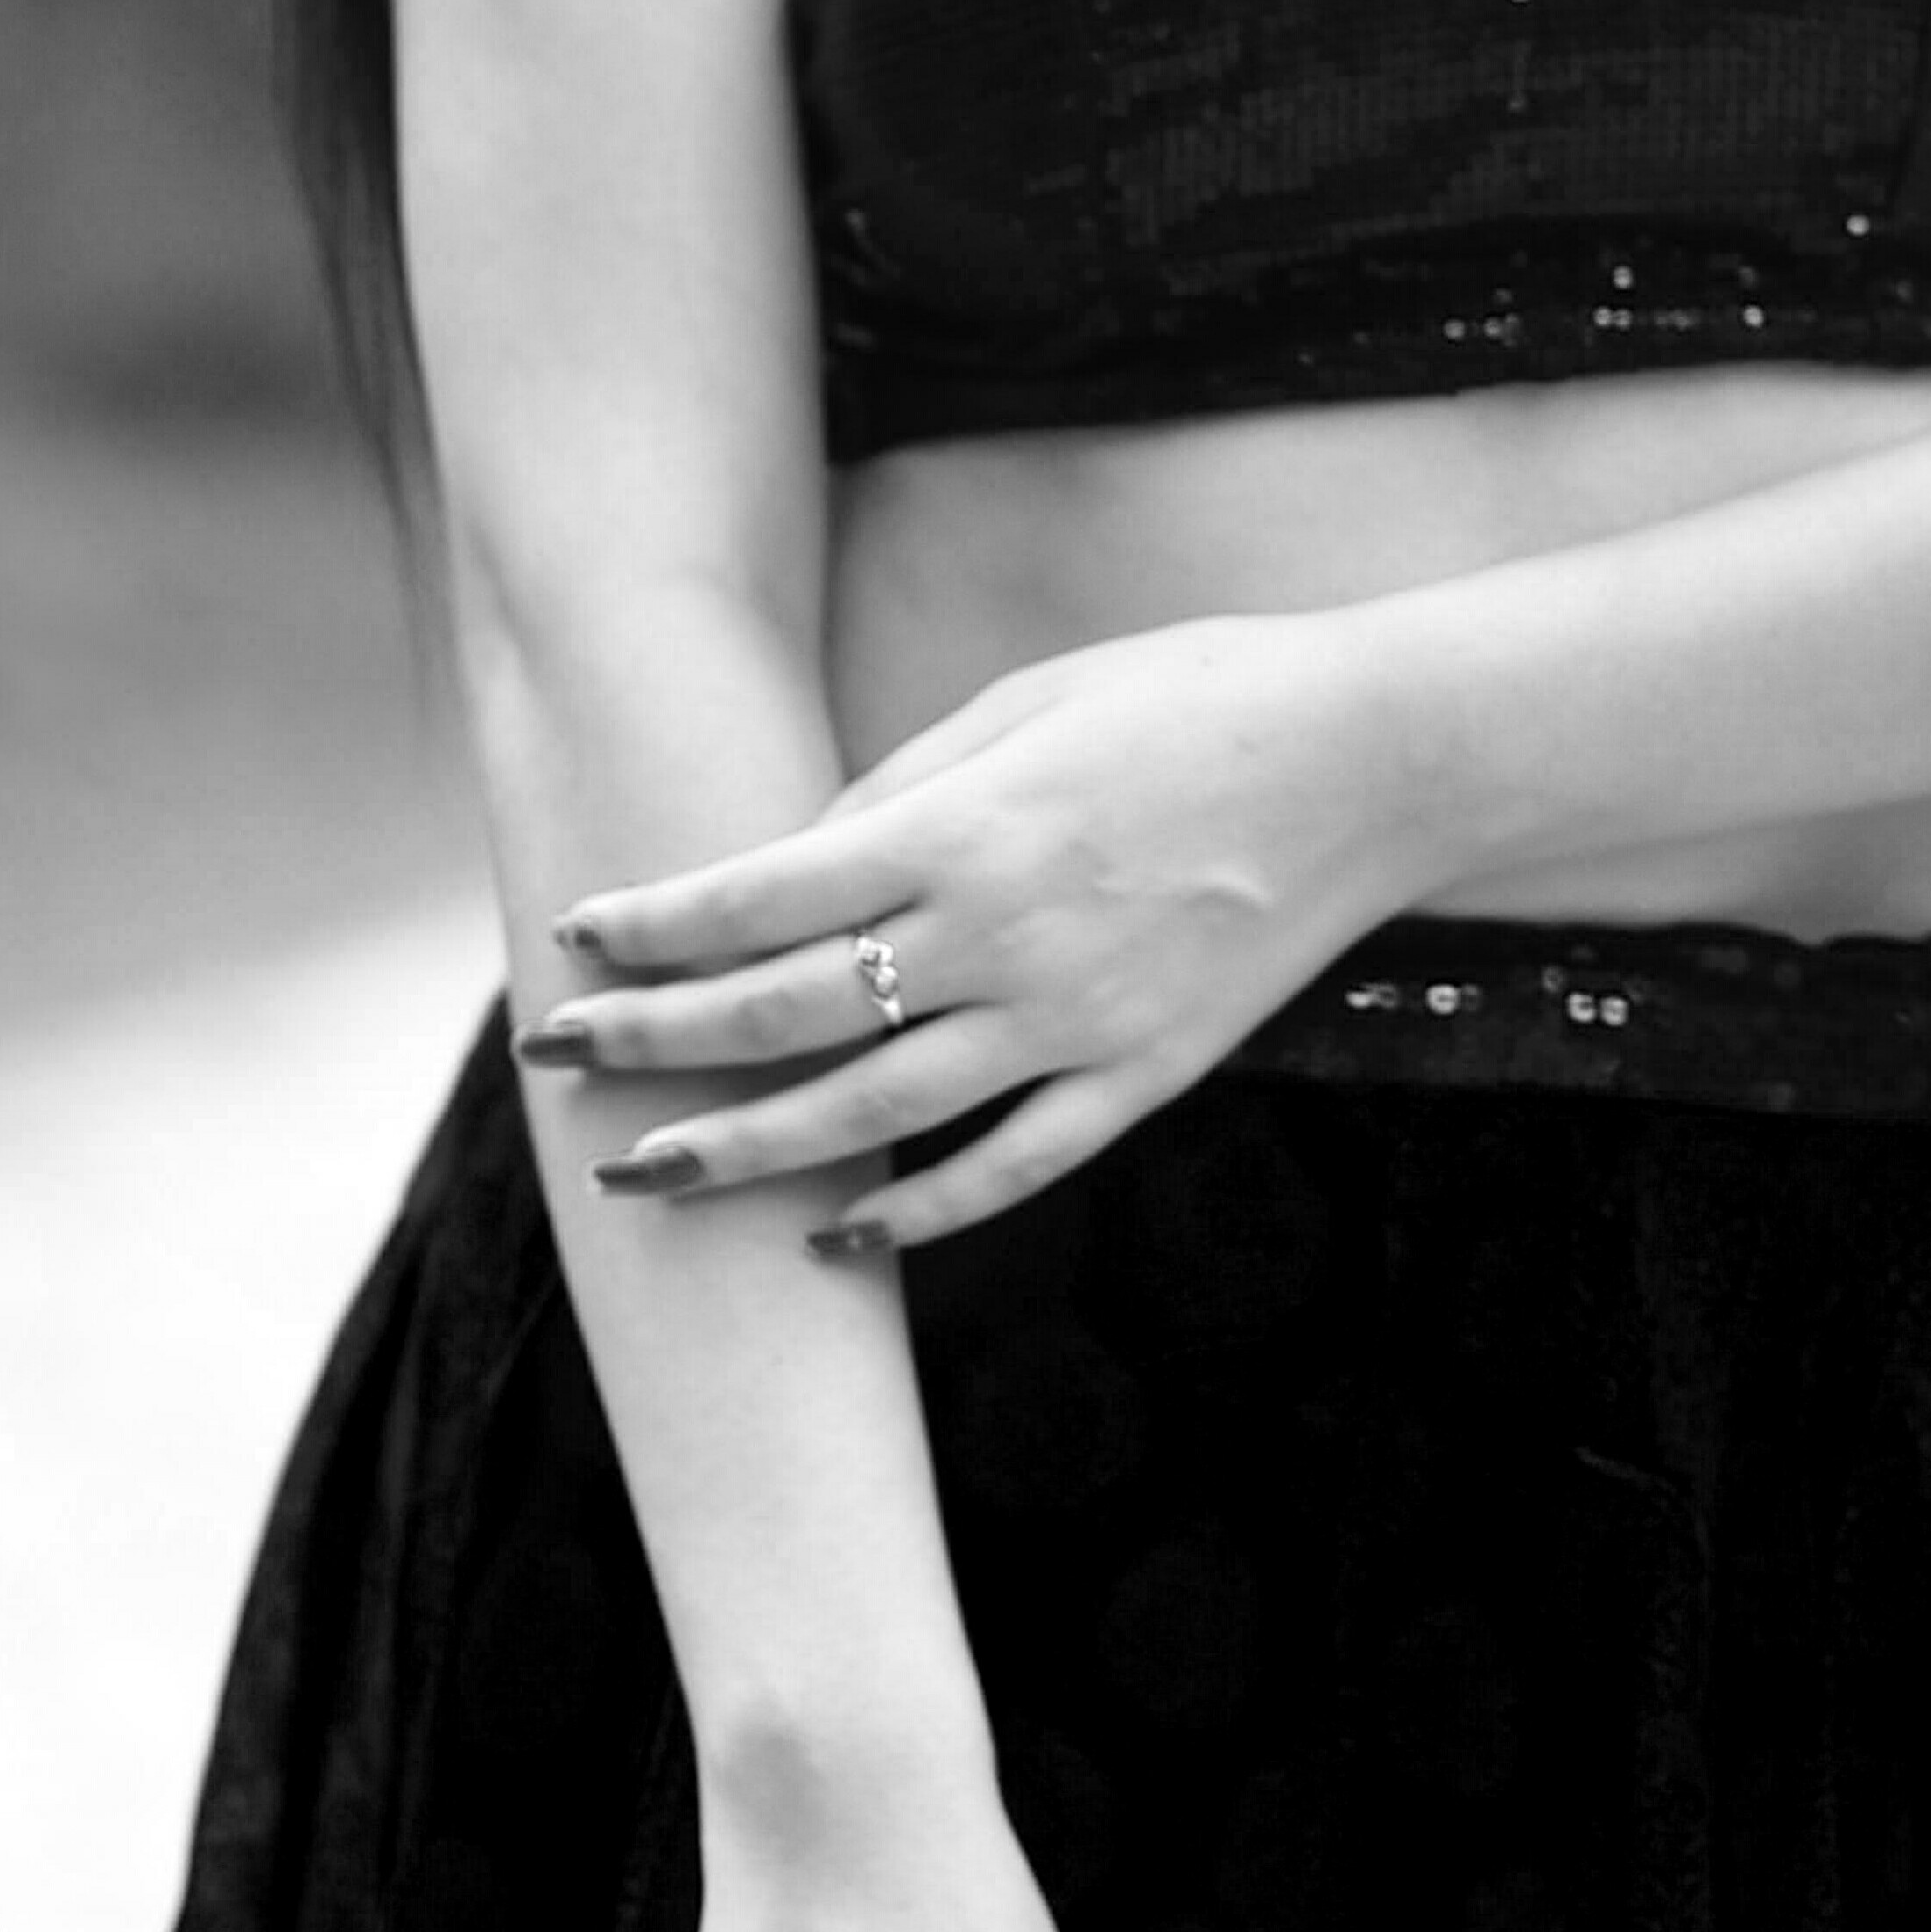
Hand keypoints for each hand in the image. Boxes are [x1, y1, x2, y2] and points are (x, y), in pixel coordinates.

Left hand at [533, 610, 1433, 1252]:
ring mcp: (1073, 1024)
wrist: (1377, 758)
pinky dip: (915, 1214)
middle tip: (553, 1062)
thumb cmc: (1196, 696)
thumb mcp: (1030, 702)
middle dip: (653, 1045)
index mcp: (963, 828)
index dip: (654, 924)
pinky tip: (835, 1235)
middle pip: (785, 1015)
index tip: (574, 935)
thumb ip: (907, 785)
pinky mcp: (1142, 1076)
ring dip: (742, 1151)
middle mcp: (1000, 938)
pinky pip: (1007, 1167)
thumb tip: (800, 857)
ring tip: (645, 1175)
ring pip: (871, 1116)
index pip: (762, 895)